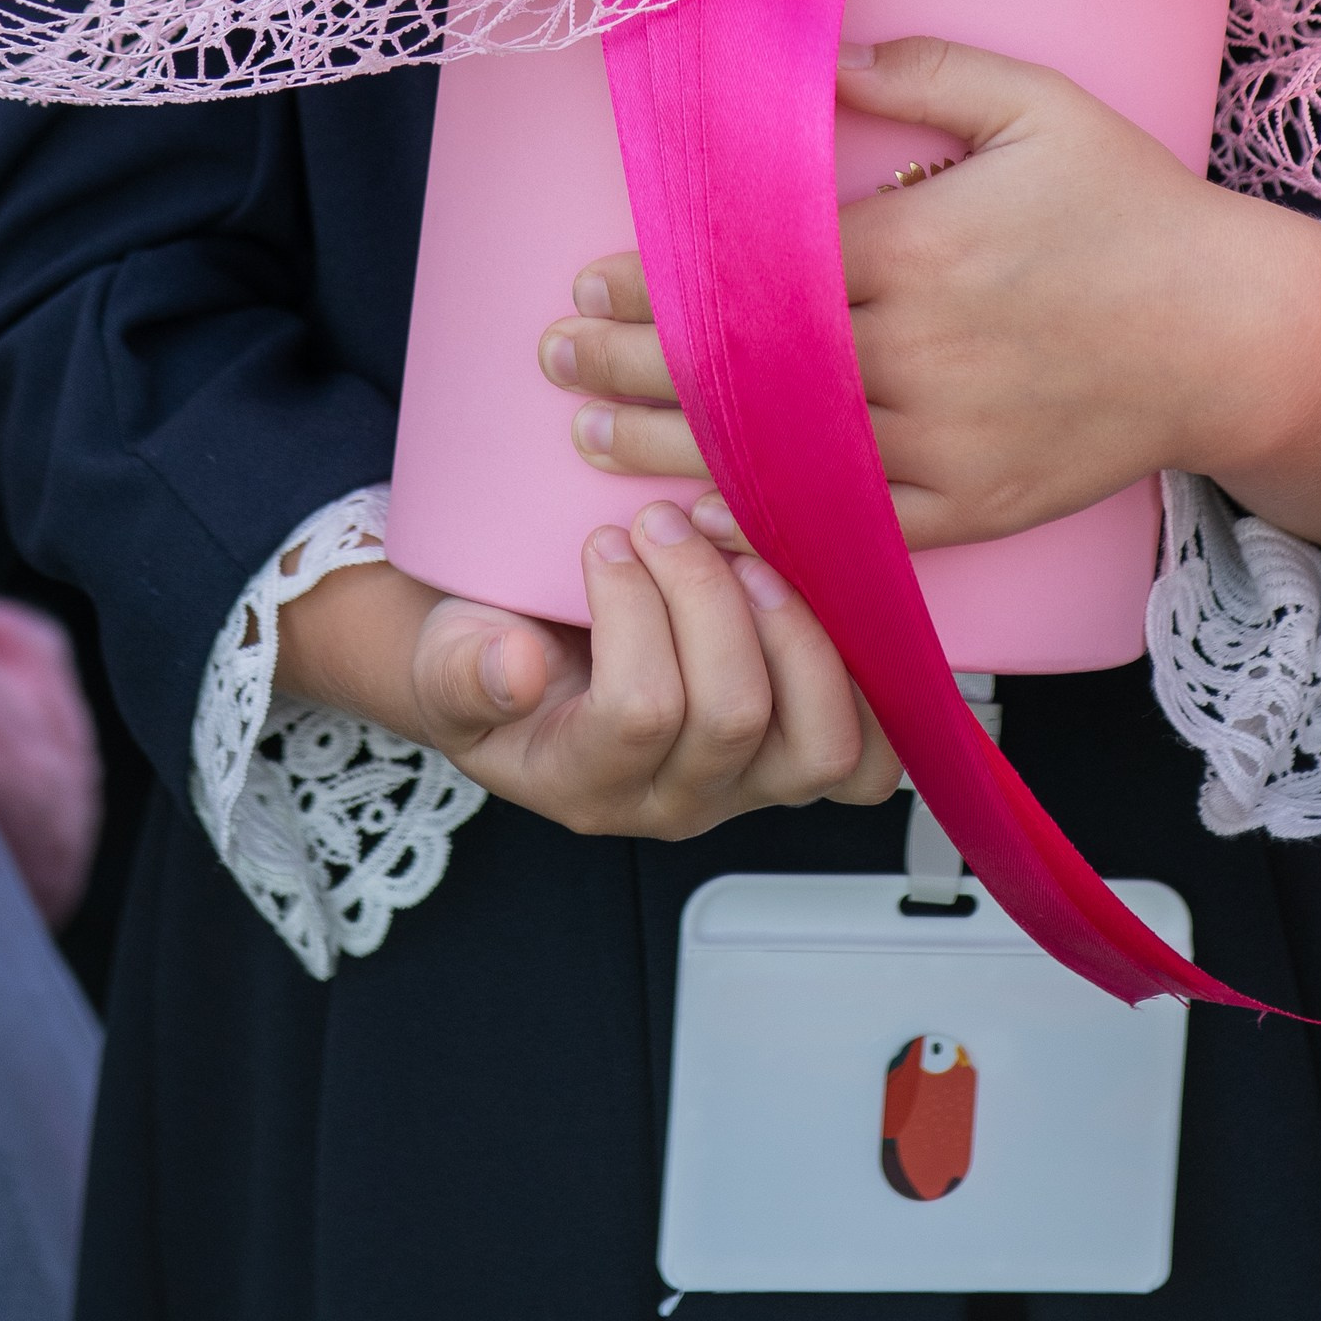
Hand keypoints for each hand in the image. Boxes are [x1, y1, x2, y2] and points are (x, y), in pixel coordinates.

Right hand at [270, 510, 900, 837]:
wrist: (522, 669)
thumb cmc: (492, 657)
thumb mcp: (446, 661)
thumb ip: (461, 669)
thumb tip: (511, 669)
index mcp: (588, 784)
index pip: (638, 713)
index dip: (632, 609)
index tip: (604, 538)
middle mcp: (679, 801)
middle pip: (733, 717)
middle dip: (708, 594)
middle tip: (669, 519)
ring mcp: (752, 785)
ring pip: (819, 740)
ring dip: (793, 622)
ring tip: (744, 544)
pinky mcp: (804, 753)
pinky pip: (874, 752)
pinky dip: (866, 674)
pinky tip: (820, 590)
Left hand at [541, 34, 1320, 555]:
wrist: (1234, 331)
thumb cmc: (1132, 203)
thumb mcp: (1038, 104)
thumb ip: (921, 72)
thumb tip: (819, 56)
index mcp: (925, 247)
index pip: (760, 274)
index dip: (663, 287)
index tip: (592, 285)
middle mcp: (924, 352)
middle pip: (748, 369)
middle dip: (634, 371)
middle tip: (556, 362)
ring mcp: (949, 442)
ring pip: (784, 457)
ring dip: (674, 453)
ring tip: (594, 442)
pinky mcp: (977, 507)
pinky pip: (855, 528)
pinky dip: (774, 526)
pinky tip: (706, 518)